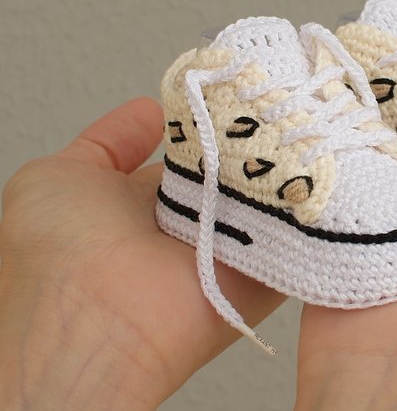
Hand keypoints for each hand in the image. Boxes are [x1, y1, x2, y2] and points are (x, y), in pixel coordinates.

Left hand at [0, 99, 284, 410]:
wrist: (95, 324)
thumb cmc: (60, 253)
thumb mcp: (57, 177)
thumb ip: (107, 143)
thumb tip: (150, 112)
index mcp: (145, 201)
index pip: (189, 152)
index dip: (210, 120)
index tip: (237, 87)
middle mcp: (189, 224)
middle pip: (233, 170)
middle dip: (254, 137)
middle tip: (282, 101)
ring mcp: (228, 251)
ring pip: (267, 198)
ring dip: (284, 167)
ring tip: (310, 125)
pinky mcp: (263, 276)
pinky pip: (296, 238)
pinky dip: (311, 210)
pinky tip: (325, 169)